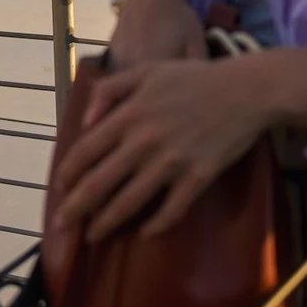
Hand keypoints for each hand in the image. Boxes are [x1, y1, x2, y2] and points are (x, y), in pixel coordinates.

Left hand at [54, 57, 269, 242]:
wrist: (246, 91)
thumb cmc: (195, 78)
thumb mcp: (146, 70)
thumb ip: (110, 89)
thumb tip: (86, 120)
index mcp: (129, 115)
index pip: (87, 150)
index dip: (69, 173)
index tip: (59, 188)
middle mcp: (143, 142)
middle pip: (100, 183)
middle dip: (77, 207)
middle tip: (62, 224)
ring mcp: (170, 163)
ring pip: (130, 201)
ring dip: (107, 222)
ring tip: (94, 235)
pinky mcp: (197, 178)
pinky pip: (171, 210)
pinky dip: (156, 225)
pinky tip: (145, 233)